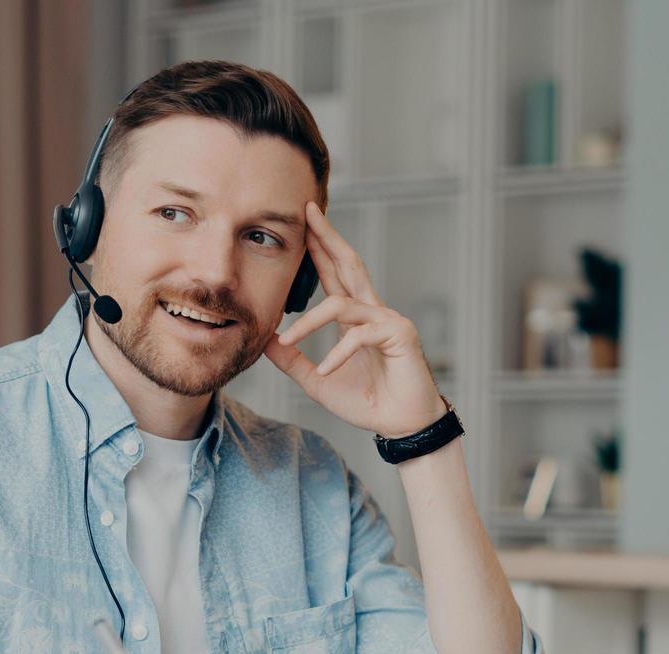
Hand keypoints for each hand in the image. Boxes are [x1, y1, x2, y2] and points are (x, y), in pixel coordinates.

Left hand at [264, 202, 447, 438]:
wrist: (401, 425)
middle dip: (328, 238)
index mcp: (356, 317)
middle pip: (349, 264)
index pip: (335, 274)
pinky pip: (359, 335)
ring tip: (290, 338)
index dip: (319, 248)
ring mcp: (388, 320)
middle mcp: (373, 310)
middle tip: (307, 213)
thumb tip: (267, 342)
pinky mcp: (398, 334)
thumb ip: (293, 362)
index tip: (302, 224)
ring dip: (310, 320)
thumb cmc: (368, 402)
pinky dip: (338, 354)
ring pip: (342, 304)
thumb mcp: (318, 382)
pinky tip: (327, 371)